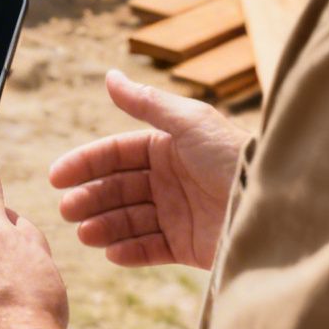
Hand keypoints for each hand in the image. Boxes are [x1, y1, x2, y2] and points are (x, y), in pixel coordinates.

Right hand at [50, 70, 250, 269]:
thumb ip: (146, 102)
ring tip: (85, 233)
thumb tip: (109, 76)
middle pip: (118, 188)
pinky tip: (112, 252)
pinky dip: (130, 251)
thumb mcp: (188, 121)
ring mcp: (179, 213)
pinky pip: (151, 248)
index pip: (116, 154)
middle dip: (90, 198)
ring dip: (104, 226)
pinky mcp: (189, 246)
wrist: (272, 202)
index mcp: (167, 147)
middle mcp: (170, 179)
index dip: (86, 163)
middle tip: (67, 210)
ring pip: (129, 220)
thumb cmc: (231, 154)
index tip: (56, 177)